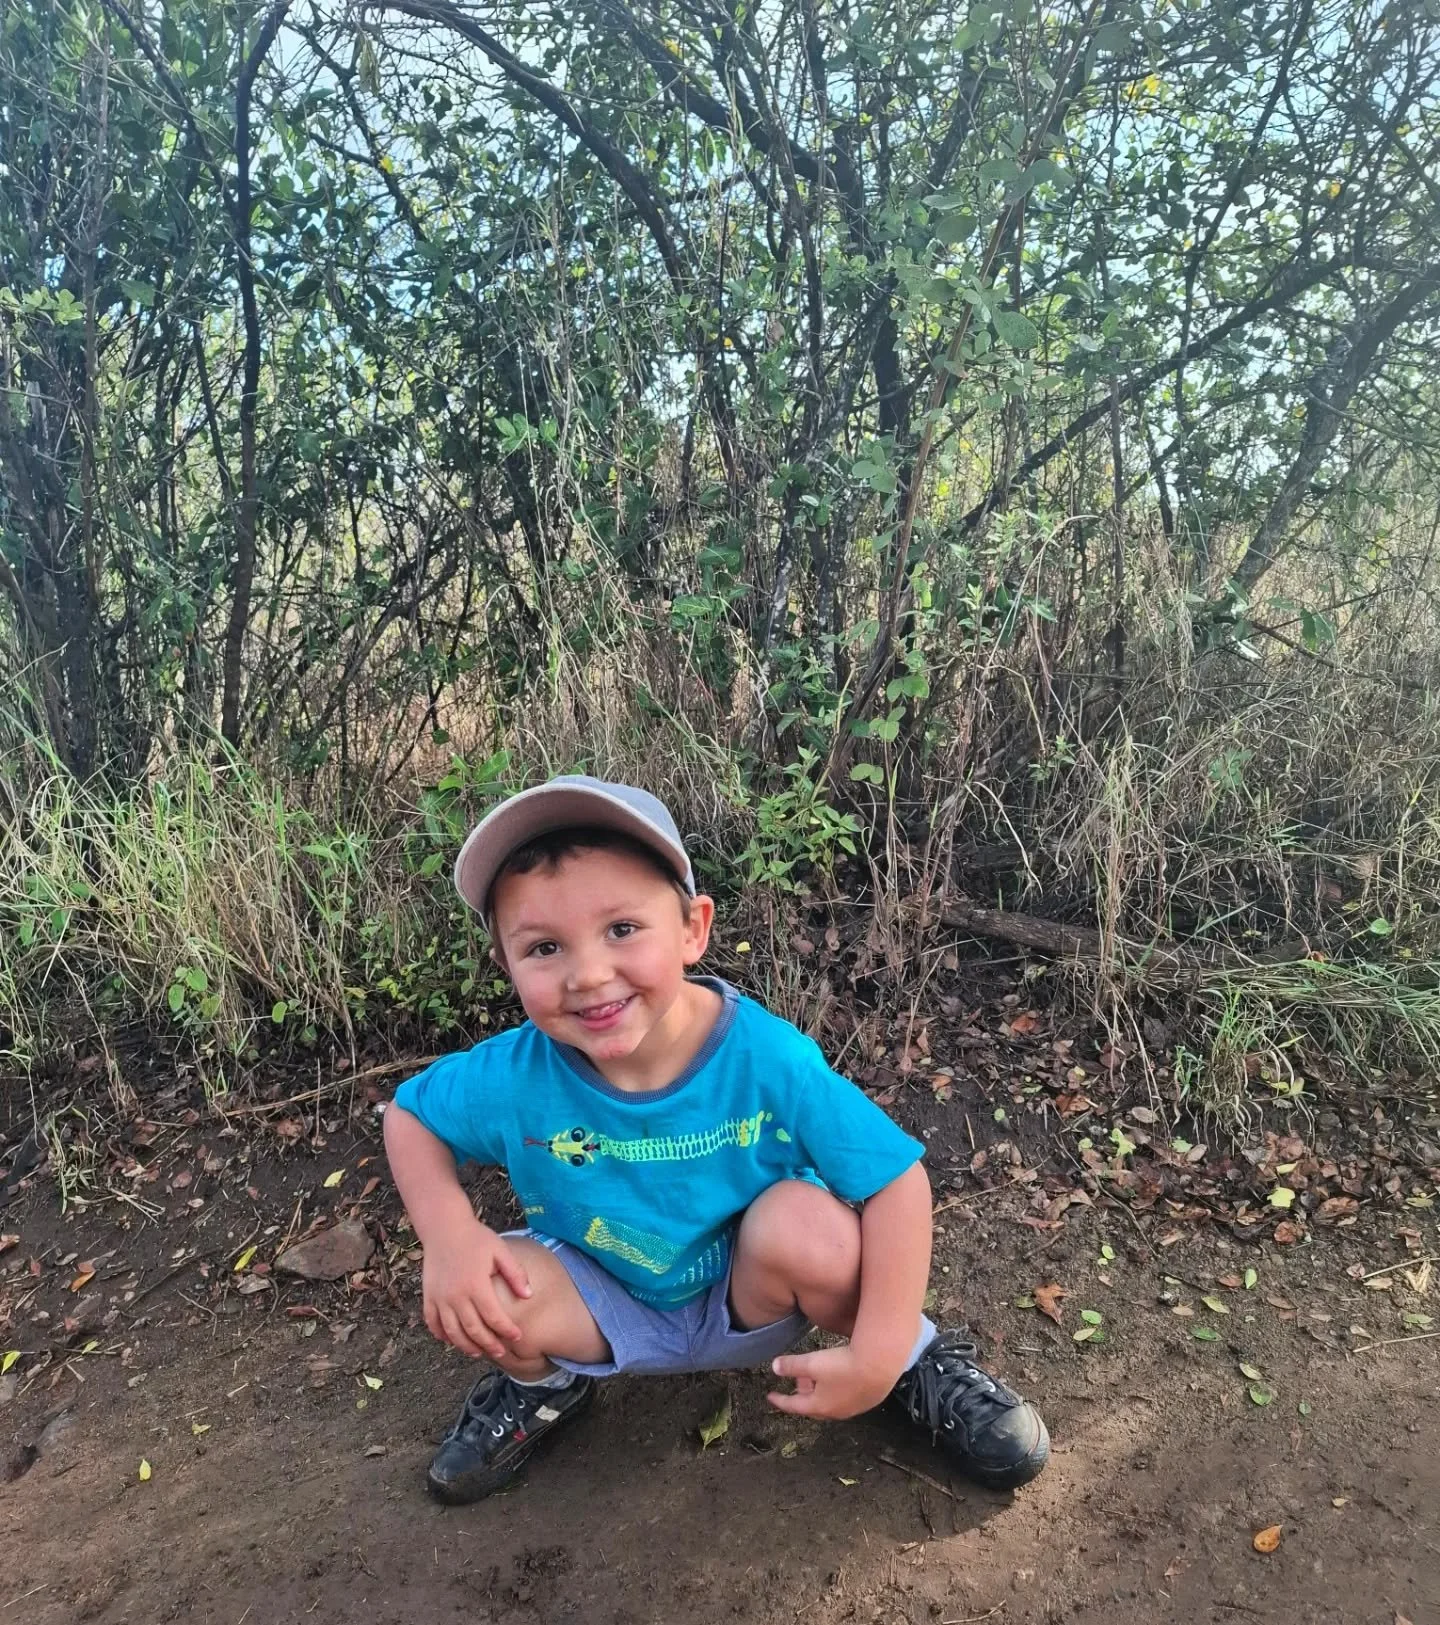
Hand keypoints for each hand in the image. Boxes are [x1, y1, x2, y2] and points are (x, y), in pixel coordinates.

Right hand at [421, 1218, 531, 1360]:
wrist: (444, 1227)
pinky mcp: (428, 1297)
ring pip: (452, 1333)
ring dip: (466, 1347)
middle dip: (489, 1345)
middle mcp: (456, 1296)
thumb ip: (515, 1274)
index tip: (518, 1337)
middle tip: (501, 1352)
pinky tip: (452, 1341)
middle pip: (473, 1330)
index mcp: (476, 1285)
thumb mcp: (500, 1251)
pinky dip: (442, 1336)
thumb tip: (529, 1296)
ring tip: (478, 1353)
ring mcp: (440, 1298)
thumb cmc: (475, 1238)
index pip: (494, 1317)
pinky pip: (433, 1323)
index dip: (507, 1330)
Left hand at [767, 1343, 903, 1420]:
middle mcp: (836, 1411)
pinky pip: (844, 1398)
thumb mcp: (813, 1363)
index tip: (770, 1397)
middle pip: (813, 1406)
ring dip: (819, 1391)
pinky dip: (834, 1389)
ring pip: (830, 1402)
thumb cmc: (842, 1366)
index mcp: (819, 1406)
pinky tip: (838, 1377)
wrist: (879, 1366)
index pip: (794, 1406)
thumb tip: (774, 1367)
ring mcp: (853, 1407)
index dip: (780, 1400)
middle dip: (802, 1394)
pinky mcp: (867, 1399)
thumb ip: (792, 1366)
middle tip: (797, 1380)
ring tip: (816, 1376)